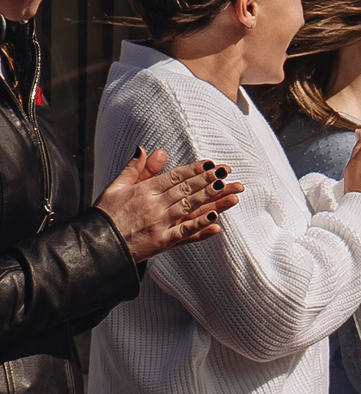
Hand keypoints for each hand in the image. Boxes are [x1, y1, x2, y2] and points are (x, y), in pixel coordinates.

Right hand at [96, 148, 243, 259]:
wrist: (97, 245)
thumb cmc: (106, 215)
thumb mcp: (116, 186)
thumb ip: (136, 168)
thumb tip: (148, 149)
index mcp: (144, 190)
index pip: (174, 177)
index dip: (194, 169)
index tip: (211, 164)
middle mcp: (154, 205)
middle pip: (187, 190)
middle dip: (209, 180)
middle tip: (227, 172)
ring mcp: (160, 224)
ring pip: (190, 208)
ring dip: (212, 199)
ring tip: (231, 191)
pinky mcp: (162, 242)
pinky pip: (185, 232)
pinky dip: (201, 226)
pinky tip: (216, 220)